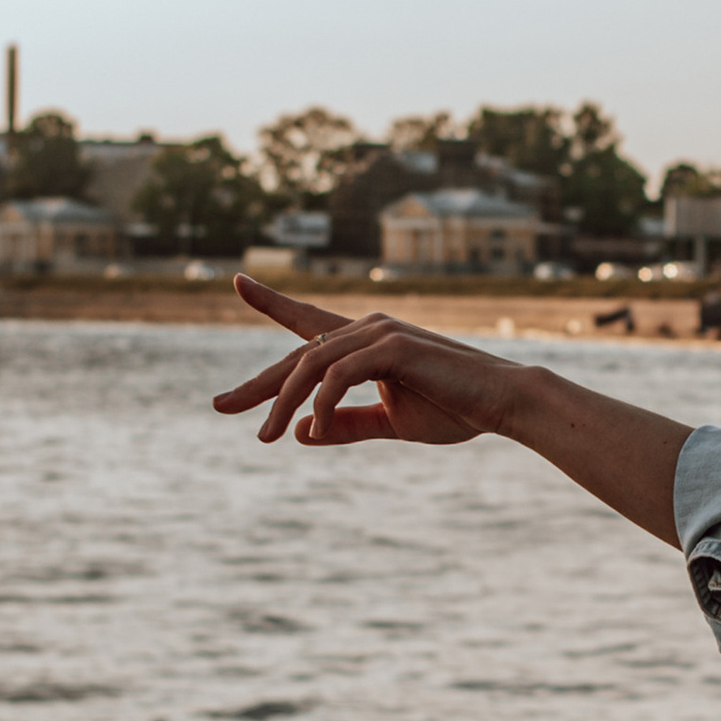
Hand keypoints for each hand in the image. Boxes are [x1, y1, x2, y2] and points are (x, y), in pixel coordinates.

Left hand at [211, 275, 537, 448]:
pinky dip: (321, 404)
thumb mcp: (388, 423)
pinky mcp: (392, 346)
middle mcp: (366, 328)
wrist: (502, 404)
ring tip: (264, 438)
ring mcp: (378, 332)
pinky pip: (338, 376)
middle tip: (219, 405)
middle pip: (297, 355)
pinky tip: (315, 429)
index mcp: (364, 342)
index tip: (239, 282)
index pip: (308, 322)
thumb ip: (344, 426)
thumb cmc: (453, 409)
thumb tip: (300, 432)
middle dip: (257, 384)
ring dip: (283, 404)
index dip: (272, 302)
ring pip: (310, 367)